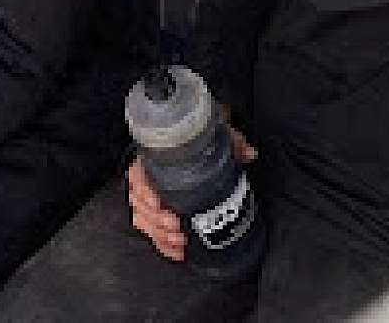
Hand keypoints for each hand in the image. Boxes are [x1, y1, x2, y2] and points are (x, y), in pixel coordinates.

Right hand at [126, 129, 255, 263]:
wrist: (198, 144)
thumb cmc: (202, 140)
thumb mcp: (216, 136)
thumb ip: (232, 143)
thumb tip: (250, 153)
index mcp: (154, 158)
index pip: (137, 175)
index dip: (145, 192)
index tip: (160, 203)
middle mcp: (147, 178)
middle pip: (140, 204)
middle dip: (157, 220)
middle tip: (176, 226)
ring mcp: (149, 198)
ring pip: (143, 220)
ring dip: (160, 234)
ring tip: (179, 242)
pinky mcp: (157, 215)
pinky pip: (152, 232)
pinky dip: (163, 244)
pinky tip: (178, 252)